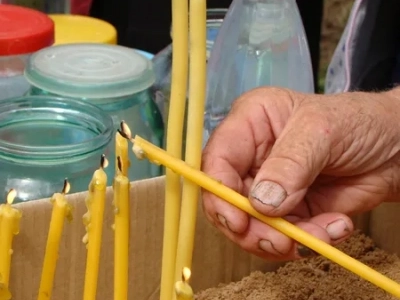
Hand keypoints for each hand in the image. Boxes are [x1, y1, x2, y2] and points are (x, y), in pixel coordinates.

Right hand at [201, 87, 399, 260]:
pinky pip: (285, 236)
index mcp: (250, 124)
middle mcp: (252, 157)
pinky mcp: (289, 210)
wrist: (395, 148)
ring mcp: (269, 186)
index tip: (236, 219)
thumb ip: (290, 164)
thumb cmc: (357, 121)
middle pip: (227, 200)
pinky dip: (309, 240)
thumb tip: (261, 202)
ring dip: (282, 239)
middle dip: (250, 227)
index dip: (218, 191)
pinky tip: (336, 225)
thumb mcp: (321, 131)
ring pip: (253, 225)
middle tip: (277, 241)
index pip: (217, 159)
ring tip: (318, 235)